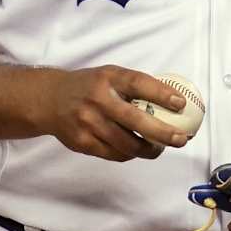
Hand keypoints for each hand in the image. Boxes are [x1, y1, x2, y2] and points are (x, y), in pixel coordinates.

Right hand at [42, 65, 188, 161]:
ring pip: (127, 145)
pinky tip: (137, 149)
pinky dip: (130, 153)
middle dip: (163, 133)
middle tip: (181, 139)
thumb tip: (173, 102)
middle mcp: (98, 100)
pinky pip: (115, 154)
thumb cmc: (89, 87)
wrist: (49, 100)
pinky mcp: (82, 142)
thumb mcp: (110, 75)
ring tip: (160, 147)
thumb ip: (134, 86)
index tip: (181, 104)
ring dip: (149, 149)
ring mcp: (88, 123)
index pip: (139, 84)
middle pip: (136, 121)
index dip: (162, 94)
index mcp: (108, 78)